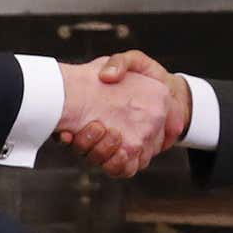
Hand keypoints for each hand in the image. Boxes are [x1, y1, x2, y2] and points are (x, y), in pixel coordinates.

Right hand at [56, 58, 170, 177]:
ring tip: (115, 135)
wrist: (171, 94)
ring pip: (98, 160)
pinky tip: (126, 152)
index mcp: (88, 110)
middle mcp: (97, 132)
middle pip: (79, 148)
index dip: (61, 134)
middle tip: (98, 127)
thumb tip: (106, 77)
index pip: (66, 128)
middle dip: (84, 142)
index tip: (65, 132)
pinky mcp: (133, 156)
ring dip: (102, 153)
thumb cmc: (146, 76)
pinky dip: (121, 164)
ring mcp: (114, 146)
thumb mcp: (133, 62)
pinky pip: (122, 169)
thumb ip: (119, 63)